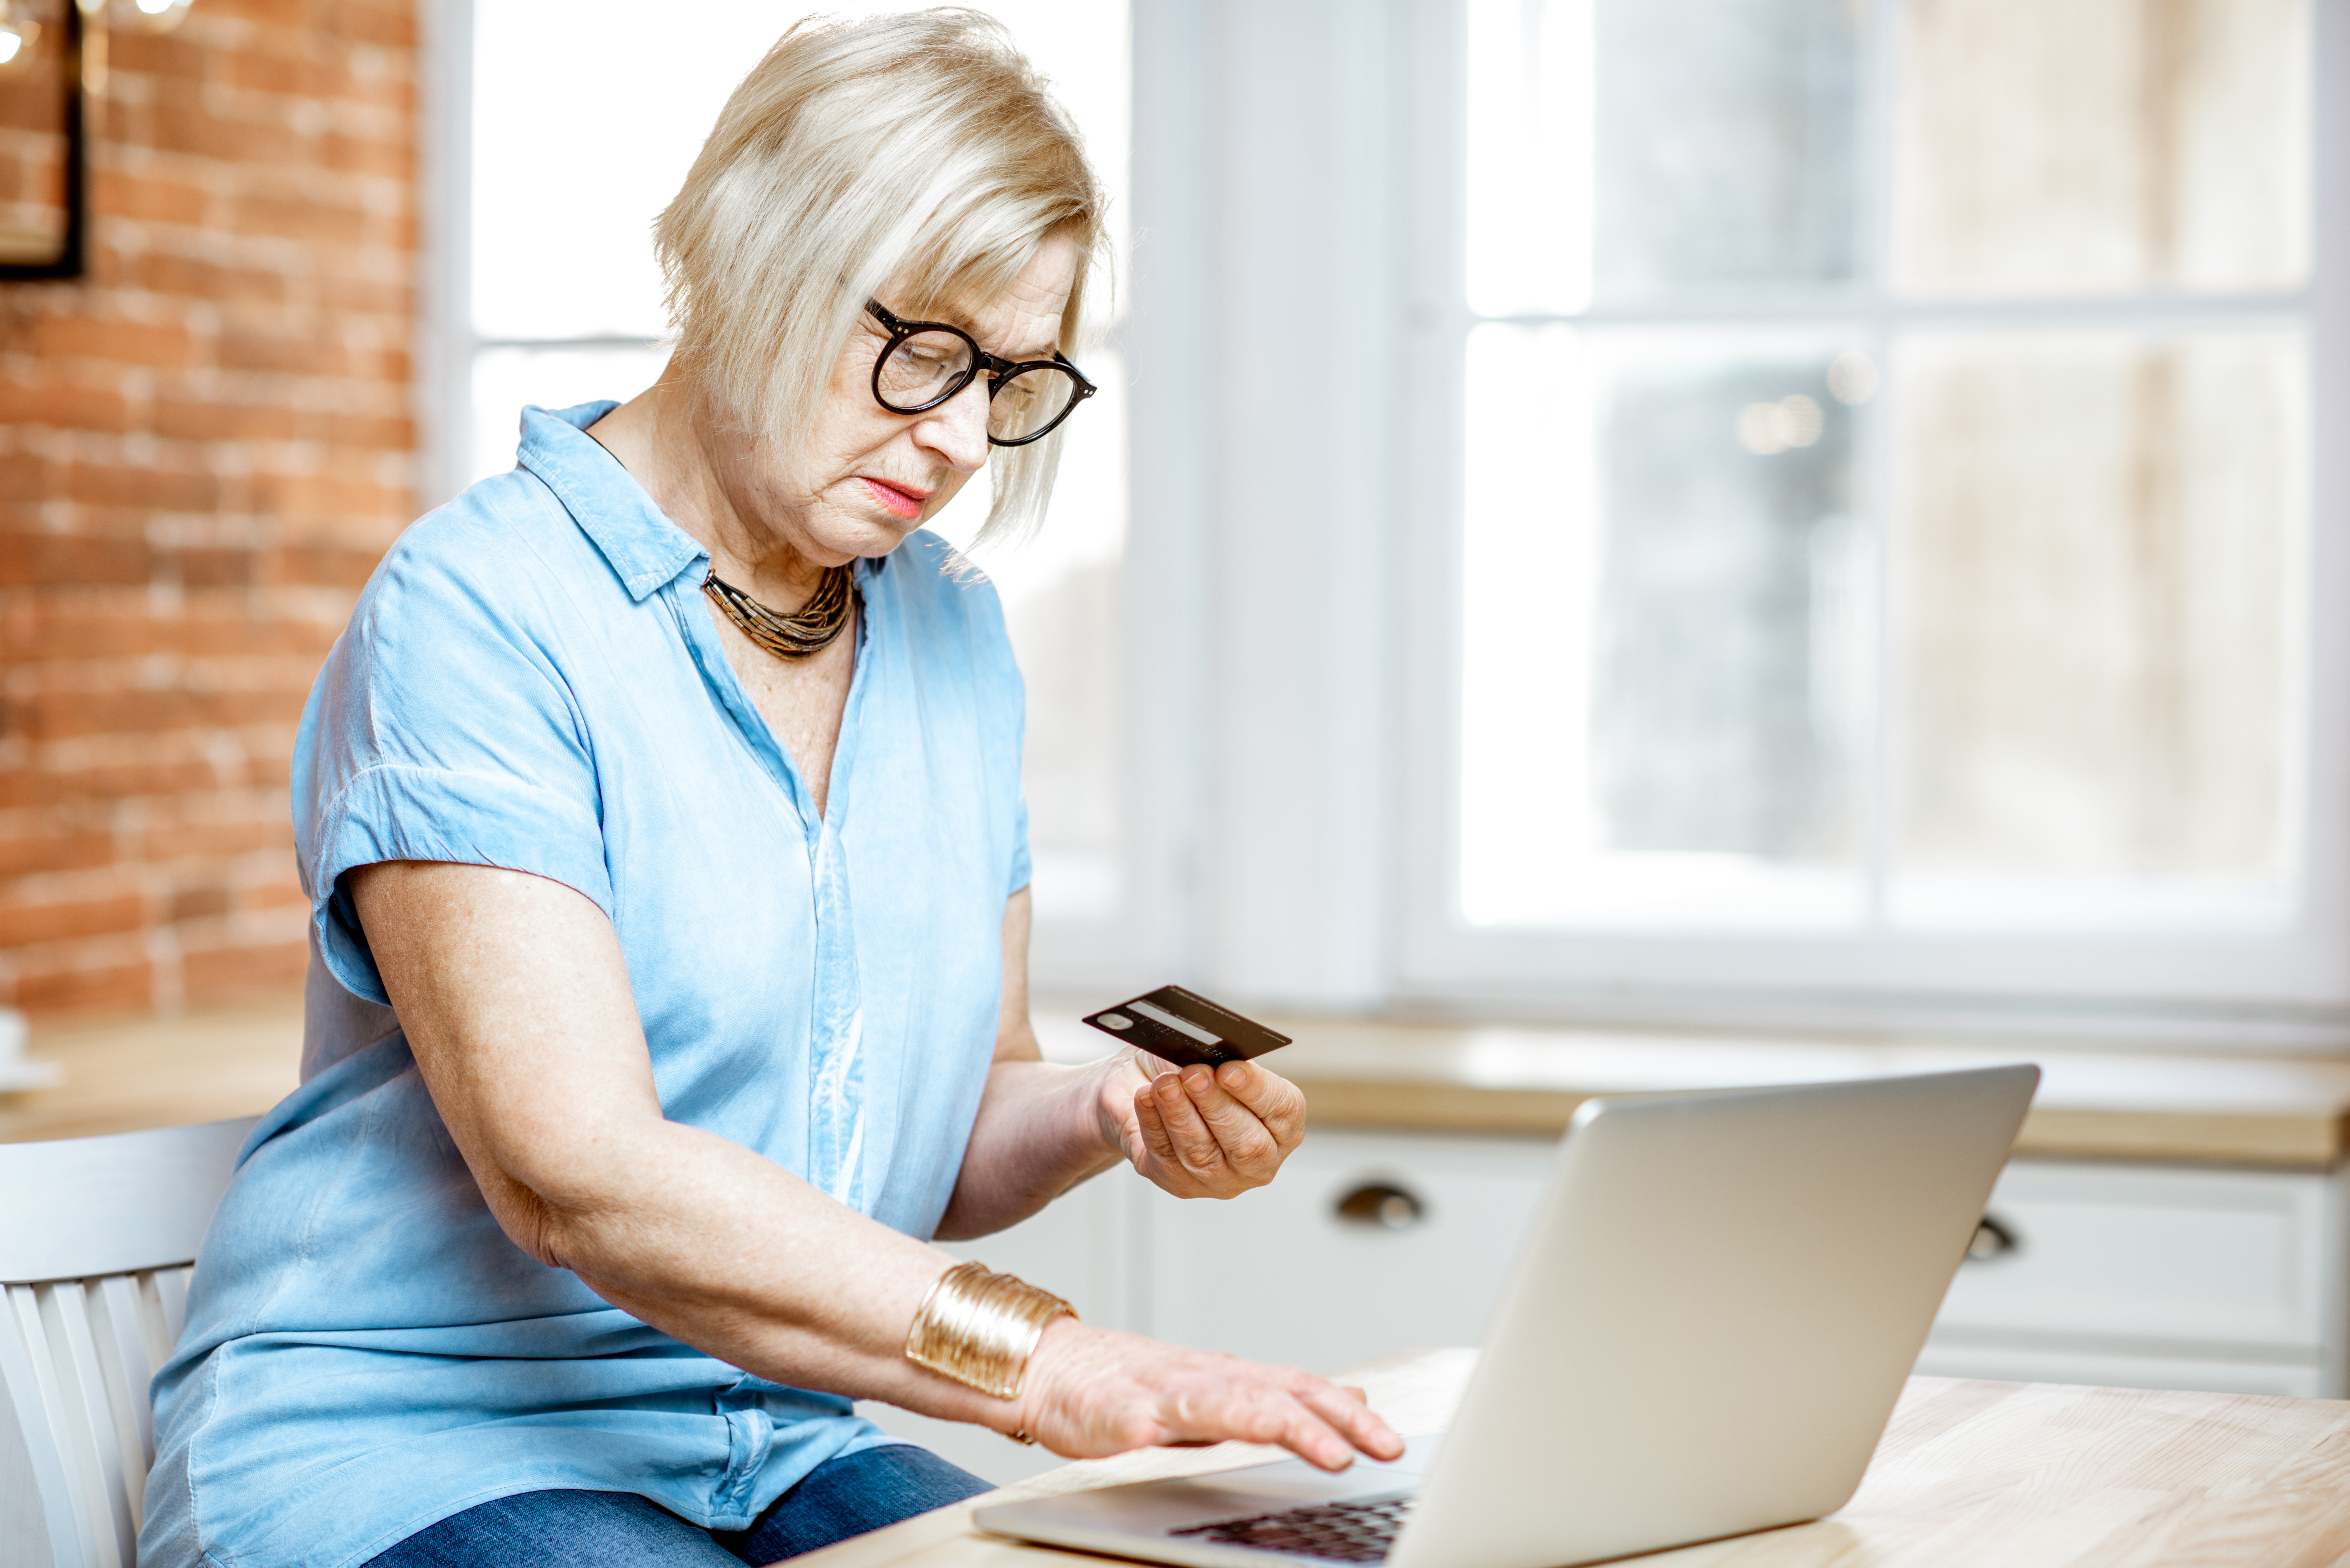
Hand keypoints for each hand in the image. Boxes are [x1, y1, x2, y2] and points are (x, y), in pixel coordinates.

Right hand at [1016, 1318, 1403, 1469]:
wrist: (1051, 1367)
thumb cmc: (1131, 1386)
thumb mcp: (1215, 1392)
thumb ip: (1277, 1398)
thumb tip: (1350, 1402)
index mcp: (1231, 1378)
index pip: (1301, 1387)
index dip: (1348, 1411)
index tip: (1390, 1440)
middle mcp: (1207, 1378)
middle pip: (1281, 1392)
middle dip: (1336, 1419)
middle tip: (1383, 1447)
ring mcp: (1165, 1393)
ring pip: (1232, 1403)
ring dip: (1284, 1424)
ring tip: (1328, 1451)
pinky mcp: (1121, 1415)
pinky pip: (1155, 1420)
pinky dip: (1190, 1425)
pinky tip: (1221, 1436)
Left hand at [1094, 1052, 1305, 1198]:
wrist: (1144, 1083)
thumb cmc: (1189, 1068)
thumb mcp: (1210, 1054)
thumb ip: (1220, 1059)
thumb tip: (1213, 1060)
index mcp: (1282, 1125)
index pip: (1283, 1111)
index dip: (1256, 1090)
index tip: (1229, 1069)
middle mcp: (1259, 1160)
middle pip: (1247, 1143)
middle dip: (1216, 1105)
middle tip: (1194, 1075)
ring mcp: (1220, 1179)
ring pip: (1202, 1152)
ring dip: (1181, 1114)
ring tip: (1165, 1084)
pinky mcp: (1179, 1183)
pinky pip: (1165, 1155)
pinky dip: (1153, 1122)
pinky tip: (1145, 1098)